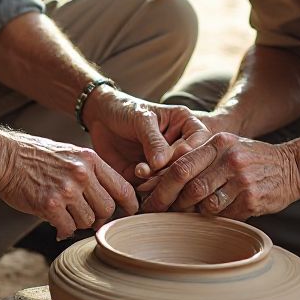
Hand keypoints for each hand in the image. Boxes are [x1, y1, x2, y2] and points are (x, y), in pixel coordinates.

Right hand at [0, 131, 137, 239]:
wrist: (4, 158)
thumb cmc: (35, 157)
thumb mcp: (69, 155)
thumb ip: (90, 174)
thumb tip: (108, 204)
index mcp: (90, 159)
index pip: (122, 187)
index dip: (129, 205)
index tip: (129, 213)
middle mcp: (82, 173)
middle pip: (107, 208)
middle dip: (99, 217)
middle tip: (86, 217)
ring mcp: (66, 189)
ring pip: (88, 220)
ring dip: (78, 223)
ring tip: (65, 214)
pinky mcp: (50, 205)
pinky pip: (68, 228)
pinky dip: (63, 229)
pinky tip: (55, 223)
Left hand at [83, 90, 211, 181]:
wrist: (99, 118)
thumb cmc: (125, 110)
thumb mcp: (141, 119)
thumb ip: (153, 140)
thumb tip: (163, 164)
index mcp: (187, 125)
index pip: (200, 144)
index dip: (187, 156)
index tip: (167, 159)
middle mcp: (182, 145)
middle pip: (189, 166)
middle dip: (171, 172)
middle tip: (151, 170)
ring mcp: (168, 163)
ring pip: (175, 181)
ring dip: (158, 181)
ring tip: (140, 171)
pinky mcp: (153, 177)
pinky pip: (158, 188)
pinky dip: (149, 187)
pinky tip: (136, 174)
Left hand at [138, 132, 299, 220]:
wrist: (292, 167)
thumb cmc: (250, 158)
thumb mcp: (226, 146)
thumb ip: (198, 157)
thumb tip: (157, 178)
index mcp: (219, 142)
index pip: (180, 164)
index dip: (159, 183)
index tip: (145, 195)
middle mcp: (229, 158)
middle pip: (188, 186)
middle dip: (167, 202)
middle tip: (154, 212)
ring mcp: (242, 180)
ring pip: (203, 205)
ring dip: (189, 213)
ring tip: (180, 216)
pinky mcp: (251, 200)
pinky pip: (222, 215)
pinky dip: (211, 219)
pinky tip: (206, 218)